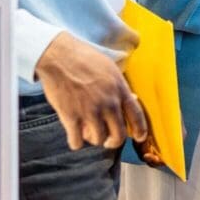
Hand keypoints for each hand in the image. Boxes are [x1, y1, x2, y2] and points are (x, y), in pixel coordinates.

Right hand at [35, 32, 148, 152]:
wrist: (59, 56)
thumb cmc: (83, 58)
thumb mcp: (110, 68)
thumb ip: (120, 86)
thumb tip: (131, 98)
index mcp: (120, 89)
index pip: (137, 116)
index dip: (140, 130)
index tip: (139, 137)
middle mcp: (109, 103)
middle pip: (119, 134)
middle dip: (114, 141)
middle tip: (108, 141)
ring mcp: (90, 111)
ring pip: (99, 139)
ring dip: (94, 139)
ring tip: (87, 133)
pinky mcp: (71, 116)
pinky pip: (77, 141)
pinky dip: (76, 143)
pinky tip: (74, 138)